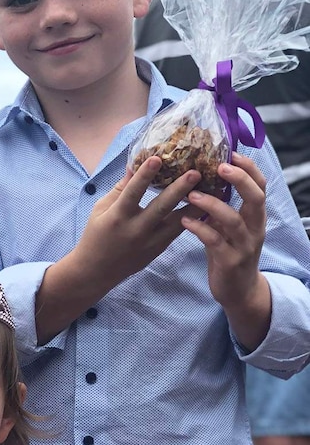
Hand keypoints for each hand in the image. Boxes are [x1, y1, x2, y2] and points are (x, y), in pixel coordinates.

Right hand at [76, 157, 202, 288]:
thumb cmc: (95, 235)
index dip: (145, 175)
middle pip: (161, 207)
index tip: (157, 158)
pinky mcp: (159, 249)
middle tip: (195, 172)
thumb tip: (133, 166)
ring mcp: (150, 242)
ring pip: (178, 221)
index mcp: (117, 217)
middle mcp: (136, 229)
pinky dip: (191, 217)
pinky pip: (178, 231)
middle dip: (179, 189)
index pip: (133, 192)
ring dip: (194, 204)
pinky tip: (203, 205)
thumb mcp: (100, 209)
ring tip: (211, 188)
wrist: (97, 270)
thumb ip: (119, 189)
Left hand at [181, 153, 269, 316]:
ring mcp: (244, 246)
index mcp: (255, 217)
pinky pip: (215, 241)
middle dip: (240, 180)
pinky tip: (184, 221)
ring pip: (233, 220)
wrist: (238, 291)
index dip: (249, 169)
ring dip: (212, 204)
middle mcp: (254, 229)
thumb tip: (201, 177)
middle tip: (219, 166)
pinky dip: (200, 229)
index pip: (260, 187)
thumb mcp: (229, 227)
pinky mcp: (230, 261)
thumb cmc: (228, 252)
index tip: (232, 153)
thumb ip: (222, 206)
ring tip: (191, 194)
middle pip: (256, 199)